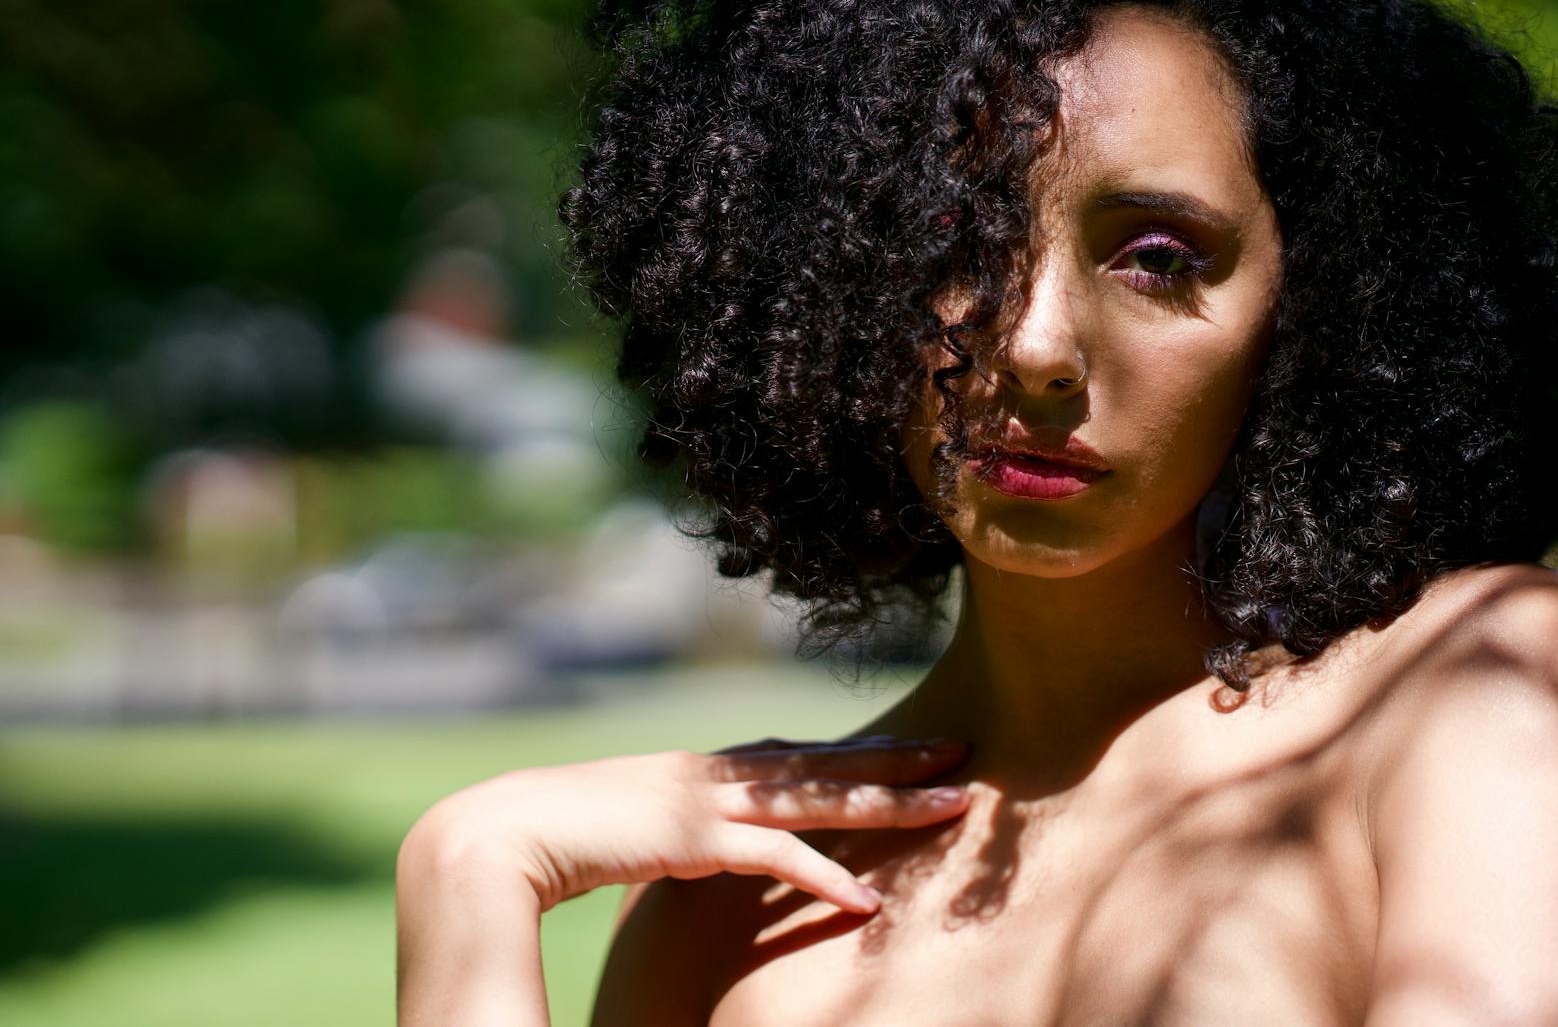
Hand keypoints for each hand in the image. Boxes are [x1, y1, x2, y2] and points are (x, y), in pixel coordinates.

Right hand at [401, 735, 972, 916]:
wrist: (499, 833)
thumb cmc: (556, 837)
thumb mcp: (631, 826)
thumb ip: (672, 832)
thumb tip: (690, 848)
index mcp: (702, 768)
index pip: (796, 754)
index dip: (853, 752)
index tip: (903, 750)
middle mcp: (715, 772)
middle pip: (825, 761)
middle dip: (895, 758)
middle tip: (962, 752)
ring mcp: (707, 799)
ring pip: (819, 796)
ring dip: (888, 802)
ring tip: (952, 806)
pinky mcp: (690, 837)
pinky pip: (772, 859)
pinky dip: (821, 879)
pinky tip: (866, 902)